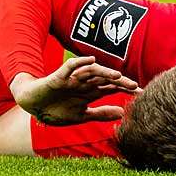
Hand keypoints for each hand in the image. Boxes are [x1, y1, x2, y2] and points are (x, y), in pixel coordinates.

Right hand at [9, 56, 140, 125]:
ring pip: (92, 72)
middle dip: (121, 82)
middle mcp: (85, 83)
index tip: (143, 94)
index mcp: (91, 92)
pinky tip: (91, 60)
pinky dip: (80, 62)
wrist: (32, 106)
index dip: (127, 90)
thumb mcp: (81, 116)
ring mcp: (73, 79)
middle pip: (106, 79)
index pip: (113, 88)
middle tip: (136, 86)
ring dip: (105, 72)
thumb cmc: (56, 110)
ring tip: (117, 75)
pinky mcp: (58, 77)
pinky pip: (70, 67)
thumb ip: (101, 114)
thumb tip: (123, 113)